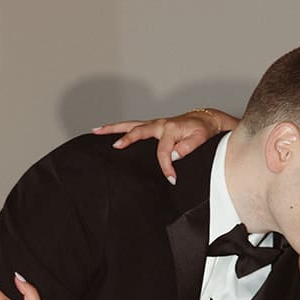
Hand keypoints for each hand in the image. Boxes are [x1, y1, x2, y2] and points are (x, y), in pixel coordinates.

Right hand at [93, 110, 237, 182]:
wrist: (204, 120)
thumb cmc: (202, 130)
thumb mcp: (201, 139)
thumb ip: (188, 147)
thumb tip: (173, 155)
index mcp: (170, 129)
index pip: (164, 151)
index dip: (166, 166)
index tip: (171, 179)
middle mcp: (159, 124)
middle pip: (136, 129)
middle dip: (125, 138)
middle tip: (115, 147)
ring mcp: (153, 125)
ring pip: (130, 125)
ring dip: (112, 128)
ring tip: (95, 131)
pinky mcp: (151, 127)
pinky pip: (133, 127)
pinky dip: (119, 129)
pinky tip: (107, 133)